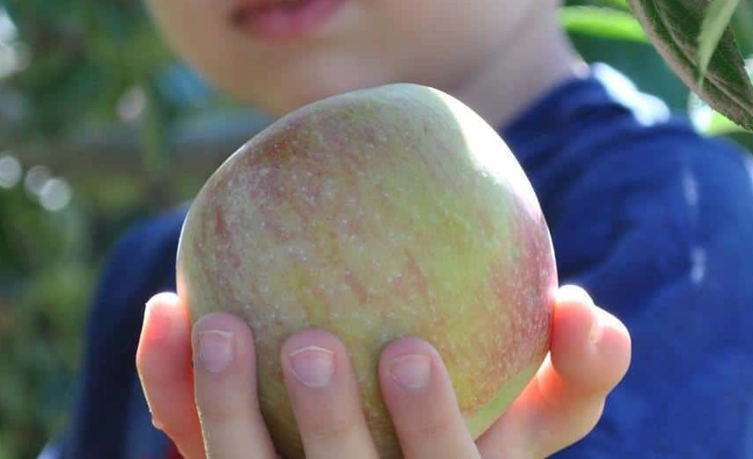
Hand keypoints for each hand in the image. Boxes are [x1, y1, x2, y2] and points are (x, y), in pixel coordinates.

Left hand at [136, 284, 630, 457]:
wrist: (390, 446)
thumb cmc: (485, 418)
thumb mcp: (545, 403)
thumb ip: (586, 360)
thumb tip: (583, 308)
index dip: (428, 429)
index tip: (408, 349)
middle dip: (325, 428)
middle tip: (311, 343)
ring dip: (223, 409)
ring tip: (217, 323)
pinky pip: (191, 447)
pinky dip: (168, 386)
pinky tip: (165, 312)